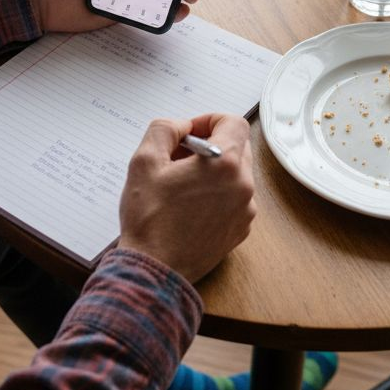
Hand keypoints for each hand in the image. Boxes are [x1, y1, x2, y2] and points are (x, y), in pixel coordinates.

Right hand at [117, 114, 254, 282]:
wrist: (155, 270)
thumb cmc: (148, 218)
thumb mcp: (144, 161)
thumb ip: (164, 129)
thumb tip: (182, 126)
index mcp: (225, 164)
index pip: (233, 122)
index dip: (209, 120)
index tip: (189, 133)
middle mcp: (244, 186)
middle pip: (237, 147)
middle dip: (210, 144)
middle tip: (180, 157)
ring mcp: (245, 211)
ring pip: (236, 174)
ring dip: (214, 171)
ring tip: (183, 184)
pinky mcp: (240, 230)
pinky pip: (235, 199)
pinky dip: (217, 194)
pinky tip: (191, 206)